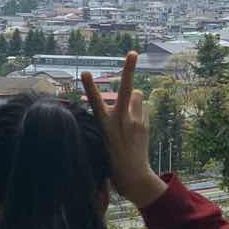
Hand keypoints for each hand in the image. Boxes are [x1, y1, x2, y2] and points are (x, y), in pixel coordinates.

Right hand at [82, 53, 165, 208]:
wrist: (131, 175)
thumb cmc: (112, 155)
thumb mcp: (105, 135)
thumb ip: (116, 113)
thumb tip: (136, 92)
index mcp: (104, 123)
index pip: (95, 101)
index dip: (89, 86)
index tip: (84, 72)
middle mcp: (120, 119)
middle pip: (125, 88)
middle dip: (129, 69)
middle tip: (133, 53)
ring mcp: (134, 121)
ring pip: (136, 97)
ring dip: (133, 100)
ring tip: (128, 117)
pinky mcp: (144, 124)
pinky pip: (141, 108)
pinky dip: (138, 111)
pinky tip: (135, 127)